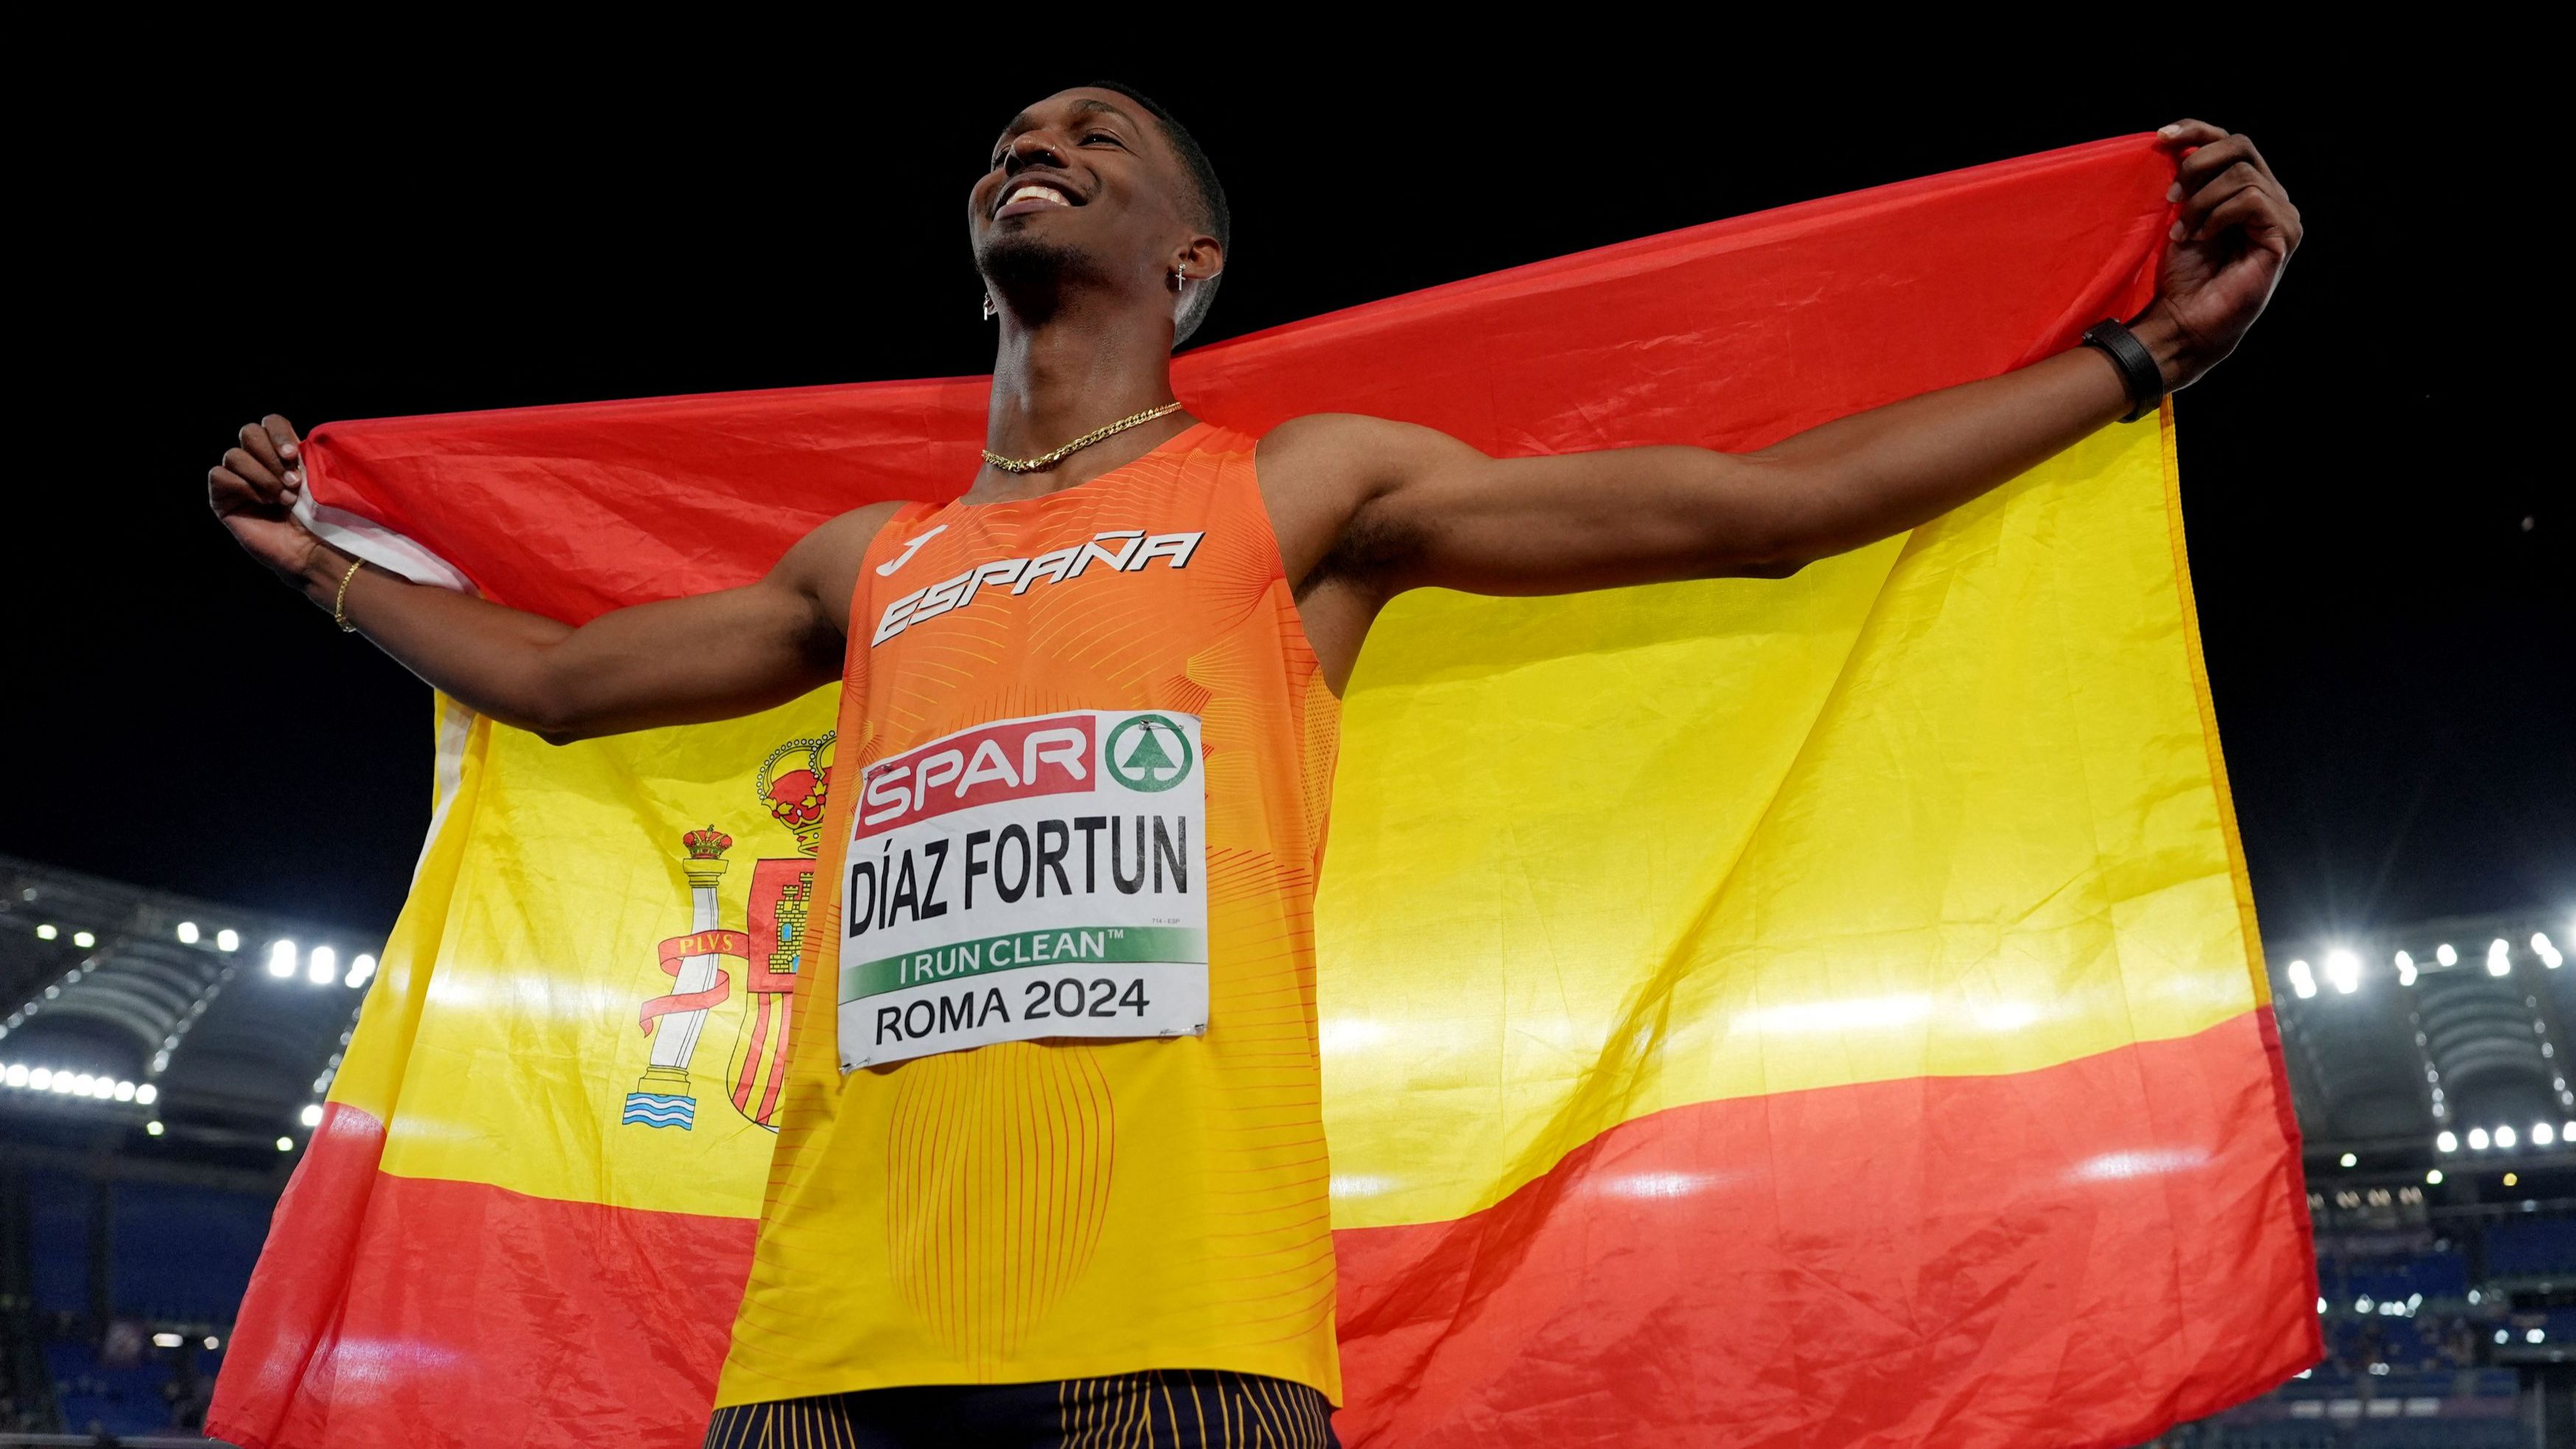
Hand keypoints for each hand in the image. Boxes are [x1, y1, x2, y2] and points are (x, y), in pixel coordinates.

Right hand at [208, 415, 335, 590]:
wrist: (313, 550)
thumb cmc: (321, 517)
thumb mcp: (316, 479)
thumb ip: (299, 452)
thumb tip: (292, 439)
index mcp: (281, 453)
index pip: (269, 422)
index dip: (278, 432)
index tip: (293, 454)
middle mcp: (257, 462)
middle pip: (248, 432)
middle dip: (271, 455)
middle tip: (293, 482)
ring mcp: (238, 480)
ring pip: (235, 455)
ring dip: (263, 476)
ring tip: (284, 499)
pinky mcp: (222, 499)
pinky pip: (220, 475)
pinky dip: (243, 486)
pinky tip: (262, 504)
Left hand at [2133, 120, 2301, 391]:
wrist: (2185, 321)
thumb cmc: (2183, 275)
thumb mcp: (2180, 214)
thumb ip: (2189, 180)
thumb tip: (2175, 142)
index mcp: (2248, 188)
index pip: (2229, 141)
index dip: (2196, 130)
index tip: (2160, 137)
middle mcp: (2272, 197)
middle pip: (2240, 145)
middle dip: (2197, 164)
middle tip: (2170, 196)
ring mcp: (2282, 216)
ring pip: (2242, 174)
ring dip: (2202, 200)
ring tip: (2184, 232)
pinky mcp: (2284, 235)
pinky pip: (2251, 199)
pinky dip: (2218, 215)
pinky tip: (2202, 237)